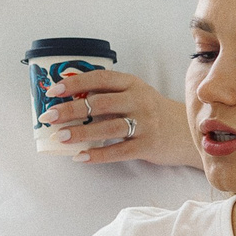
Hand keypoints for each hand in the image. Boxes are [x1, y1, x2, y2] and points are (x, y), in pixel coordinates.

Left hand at [37, 69, 199, 167]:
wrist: (185, 133)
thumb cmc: (150, 112)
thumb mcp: (134, 95)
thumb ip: (108, 95)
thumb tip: (68, 101)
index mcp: (132, 83)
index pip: (100, 78)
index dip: (75, 83)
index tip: (53, 90)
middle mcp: (139, 100)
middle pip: (100, 103)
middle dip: (71, 110)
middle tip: (50, 116)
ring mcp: (145, 123)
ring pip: (108, 127)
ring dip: (81, 133)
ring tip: (60, 137)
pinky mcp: (147, 145)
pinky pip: (118, 151)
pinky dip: (97, 155)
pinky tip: (80, 157)